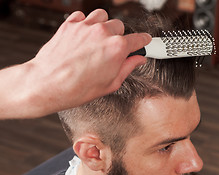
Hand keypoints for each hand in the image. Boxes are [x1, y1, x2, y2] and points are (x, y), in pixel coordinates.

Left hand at [0, 9, 150, 118]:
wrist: (47, 84)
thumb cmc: (76, 88)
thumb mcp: (111, 83)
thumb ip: (128, 68)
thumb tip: (138, 60)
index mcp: (117, 48)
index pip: (138, 39)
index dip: (144, 41)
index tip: (145, 41)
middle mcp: (102, 33)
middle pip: (119, 26)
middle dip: (118, 37)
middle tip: (112, 50)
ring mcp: (85, 26)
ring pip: (102, 16)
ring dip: (103, 26)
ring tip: (98, 41)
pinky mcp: (70, 25)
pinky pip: (83, 16)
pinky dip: (85, 24)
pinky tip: (84, 37)